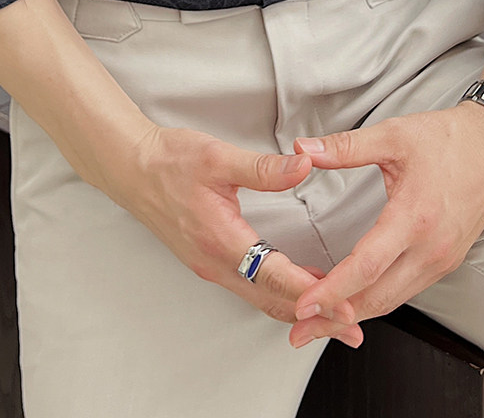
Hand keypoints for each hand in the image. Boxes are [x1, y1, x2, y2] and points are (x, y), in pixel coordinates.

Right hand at [119, 125, 363, 346]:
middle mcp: (216, 263)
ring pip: (262, 299)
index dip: (314, 293)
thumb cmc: (169, 161)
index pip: (276, 277)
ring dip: (300, 309)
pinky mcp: (210, 261)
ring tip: (336, 316)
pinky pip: (252, 288)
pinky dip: (280, 295)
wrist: (130, 168)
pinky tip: (299, 288)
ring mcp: (211, 266)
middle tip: (352, 326)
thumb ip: (263, 168)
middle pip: (273, 301)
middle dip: (316, 316)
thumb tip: (304, 166)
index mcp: (221, 240)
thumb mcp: (217, 157)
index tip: (344, 305)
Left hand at [286, 102, 483, 346]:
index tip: (304, 304)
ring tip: (320, 320)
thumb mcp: (393, 135)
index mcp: (415, 217)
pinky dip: (378, 299)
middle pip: (378, 297)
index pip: (367, 266)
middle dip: (335, 318)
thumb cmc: (448, 139)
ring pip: (393, 300)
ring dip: (355, 313)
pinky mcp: (447, 261)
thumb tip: (303, 149)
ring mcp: (442, 259)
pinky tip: (356, 298)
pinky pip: (407, 290)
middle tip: (300, 328)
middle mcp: (431, 247)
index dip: (332, 290)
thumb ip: (345, 147)